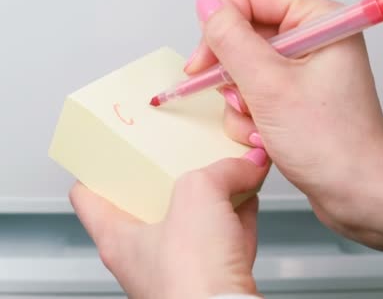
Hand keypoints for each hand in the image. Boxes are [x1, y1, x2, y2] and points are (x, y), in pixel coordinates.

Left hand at [70, 148, 268, 298]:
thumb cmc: (191, 279)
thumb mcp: (198, 195)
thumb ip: (221, 170)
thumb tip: (245, 165)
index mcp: (119, 237)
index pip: (89, 196)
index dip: (101, 167)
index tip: (117, 147)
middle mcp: (145, 255)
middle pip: (150, 203)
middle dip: (172, 174)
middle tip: (185, 150)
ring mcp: (180, 267)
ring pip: (192, 220)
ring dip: (212, 194)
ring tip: (229, 168)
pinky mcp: (212, 277)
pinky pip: (223, 238)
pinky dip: (236, 217)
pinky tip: (250, 198)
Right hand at [185, 0, 382, 248]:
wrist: (359, 194)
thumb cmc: (332, 146)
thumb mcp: (269, 87)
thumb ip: (231, 41)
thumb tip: (208, 5)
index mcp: (319, 21)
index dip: (221, 26)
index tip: (205, 64)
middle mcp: (314, 40)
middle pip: (245, 34)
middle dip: (234, 75)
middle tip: (243, 102)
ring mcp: (306, 71)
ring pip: (245, 69)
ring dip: (242, 104)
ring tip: (263, 127)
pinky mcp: (298, 98)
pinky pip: (256, 95)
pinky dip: (252, 119)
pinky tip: (267, 139)